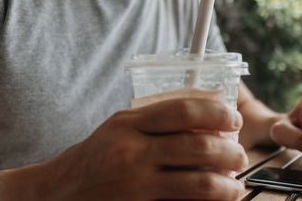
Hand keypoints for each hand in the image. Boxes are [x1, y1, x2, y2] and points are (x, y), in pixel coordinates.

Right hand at [51, 98, 246, 200]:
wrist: (60, 191)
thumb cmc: (96, 155)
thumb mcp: (120, 125)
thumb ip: (156, 118)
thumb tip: (204, 116)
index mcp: (129, 123)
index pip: (183, 110)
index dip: (217, 112)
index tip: (233, 118)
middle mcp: (133, 152)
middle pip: (198, 146)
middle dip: (230, 151)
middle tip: (240, 155)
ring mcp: (136, 185)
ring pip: (198, 183)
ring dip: (227, 185)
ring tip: (235, 184)